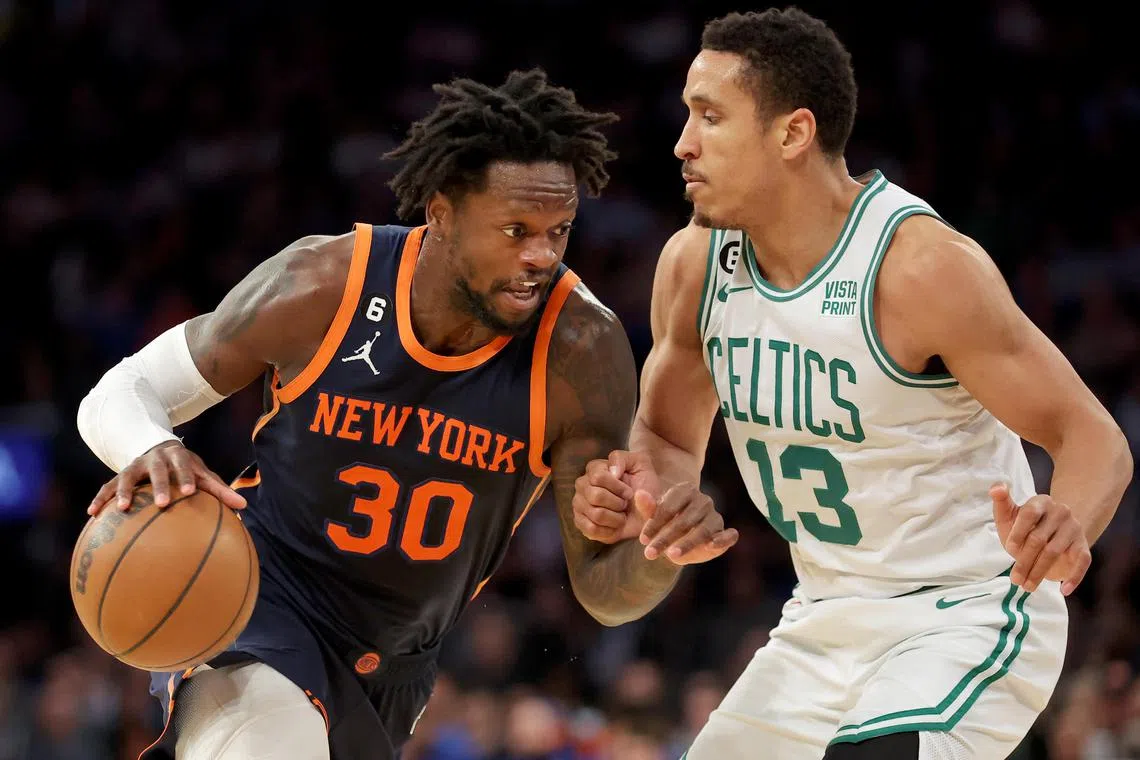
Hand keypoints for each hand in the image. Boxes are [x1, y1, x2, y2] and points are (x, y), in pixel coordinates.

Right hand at [87, 441, 247, 515]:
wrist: (157, 447)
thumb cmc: (186, 468)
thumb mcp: (202, 474)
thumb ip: (220, 490)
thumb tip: (243, 507)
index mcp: (177, 456)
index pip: (184, 466)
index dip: (186, 478)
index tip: (190, 492)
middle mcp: (154, 459)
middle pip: (156, 471)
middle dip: (159, 486)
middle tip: (162, 504)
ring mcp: (134, 466)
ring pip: (126, 477)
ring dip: (122, 492)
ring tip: (120, 509)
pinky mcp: (118, 476)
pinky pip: (106, 487)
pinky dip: (99, 499)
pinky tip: (91, 514)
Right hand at [572, 450, 659, 543]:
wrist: (647, 508)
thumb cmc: (643, 484)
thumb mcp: (639, 463)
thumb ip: (622, 459)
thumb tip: (612, 472)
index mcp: (594, 468)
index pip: (598, 477)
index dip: (618, 487)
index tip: (630, 492)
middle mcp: (583, 485)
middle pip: (595, 496)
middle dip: (617, 503)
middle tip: (625, 504)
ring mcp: (579, 504)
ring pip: (596, 514)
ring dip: (616, 518)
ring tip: (622, 515)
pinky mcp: (581, 523)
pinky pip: (591, 529)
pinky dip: (609, 530)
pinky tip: (615, 526)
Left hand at [637, 484, 737, 564]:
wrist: (678, 541)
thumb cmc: (665, 524)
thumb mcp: (653, 517)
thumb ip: (647, 507)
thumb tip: (639, 494)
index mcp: (685, 491)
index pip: (669, 507)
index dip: (655, 524)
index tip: (643, 539)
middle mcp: (703, 501)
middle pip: (684, 520)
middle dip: (666, 538)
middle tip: (650, 553)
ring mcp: (715, 516)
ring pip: (703, 530)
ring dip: (687, 543)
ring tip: (672, 555)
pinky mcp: (725, 532)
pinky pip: (729, 535)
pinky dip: (722, 539)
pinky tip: (711, 545)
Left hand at [991, 483, 1090, 595]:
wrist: (1052, 536)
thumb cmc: (1024, 527)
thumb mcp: (1009, 516)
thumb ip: (1001, 503)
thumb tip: (996, 487)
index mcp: (1041, 502)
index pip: (1029, 513)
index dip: (1018, 532)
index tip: (1009, 549)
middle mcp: (1061, 512)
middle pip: (1039, 539)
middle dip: (1024, 561)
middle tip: (1015, 579)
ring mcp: (1074, 529)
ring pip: (1054, 552)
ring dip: (1039, 573)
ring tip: (1027, 587)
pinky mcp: (1084, 546)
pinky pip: (1082, 562)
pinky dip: (1074, 577)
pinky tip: (1063, 589)